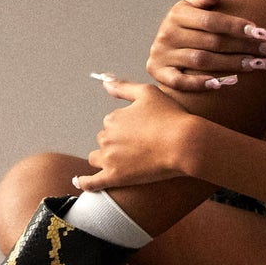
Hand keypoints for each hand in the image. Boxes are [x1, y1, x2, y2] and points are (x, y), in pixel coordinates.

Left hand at [72, 76, 200, 191]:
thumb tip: (104, 82)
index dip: (128, 126)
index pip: (112, 122)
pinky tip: (79, 182)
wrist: (185, 144)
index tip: (143, 129)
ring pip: (98, 158)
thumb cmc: (171, 117)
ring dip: (105, 158)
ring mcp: (109, 159)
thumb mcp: (148, 93)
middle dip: (118, 142)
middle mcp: (107, 137)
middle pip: (105, 140)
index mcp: (113, 118)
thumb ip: (123, 87)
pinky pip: (93, 182)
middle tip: (141, 145)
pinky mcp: (115, 177)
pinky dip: (84, 182)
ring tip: (121, 162)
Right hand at [146, 0, 265, 93]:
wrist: (162, 45)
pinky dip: (200, 83)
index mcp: (178, 13)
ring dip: (231, 64)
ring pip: (202, 61)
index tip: (260, 32)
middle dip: (243, 47)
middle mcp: (168, 33)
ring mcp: (162, 54)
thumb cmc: (188, 24)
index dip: (236, 26)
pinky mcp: (158, 72)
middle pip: (212, 42)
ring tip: (256, 65)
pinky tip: (223, 84)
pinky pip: (180, 82)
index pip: (211, 21)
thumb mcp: (192, 6)